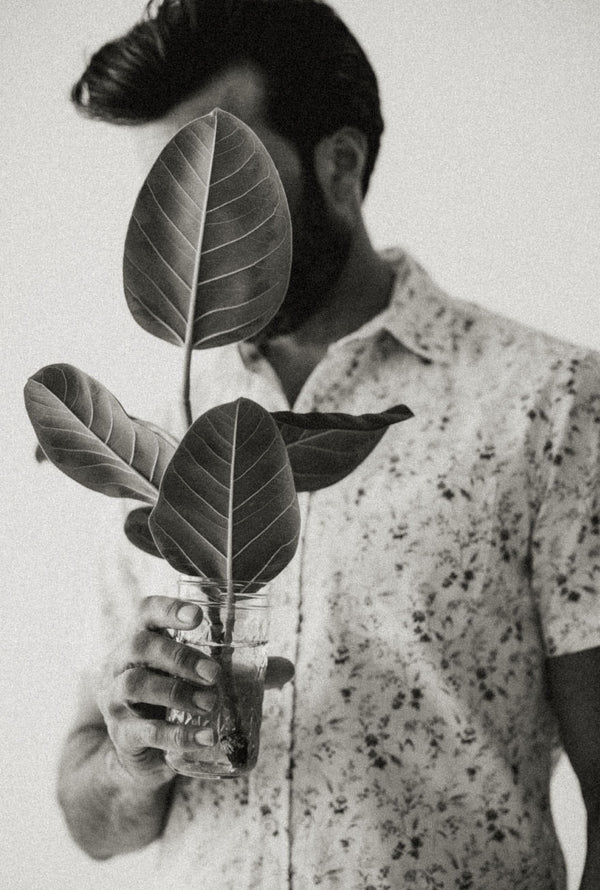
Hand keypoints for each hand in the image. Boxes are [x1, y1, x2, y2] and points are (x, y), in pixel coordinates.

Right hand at [97, 595, 292, 785]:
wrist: (142, 749)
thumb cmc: (174, 697)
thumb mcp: (200, 678)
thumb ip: (241, 671)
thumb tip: (288, 668)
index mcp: (143, 638)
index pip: (146, 611)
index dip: (168, 609)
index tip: (197, 616)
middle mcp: (122, 662)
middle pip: (140, 645)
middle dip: (180, 656)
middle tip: (215, 674)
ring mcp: (115, 698)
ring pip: (136, 684)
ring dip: (178, 693)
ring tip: (210, 704)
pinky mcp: (121, 734)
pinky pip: (145, 731)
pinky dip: (177, 735)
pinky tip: (205, 737)